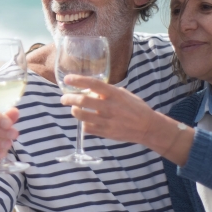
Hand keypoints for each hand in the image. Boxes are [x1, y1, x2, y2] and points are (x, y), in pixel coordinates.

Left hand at [59, 75, 193, 165]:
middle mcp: (110, 107)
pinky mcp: (106, 133)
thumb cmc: (136, 108)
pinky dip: (83, 124)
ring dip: (74, 111)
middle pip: (83, 101)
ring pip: (82, 116)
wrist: (148, 127)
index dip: (78, 81)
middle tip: (64, 98)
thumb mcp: (124, 95)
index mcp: (115, 94)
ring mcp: (107, 121)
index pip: (93, 84)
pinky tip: (85, 121)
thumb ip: (108, 92)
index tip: (67, 79)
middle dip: (69, 98)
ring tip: (74, 109)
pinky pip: (87, 128)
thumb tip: (92, 89)